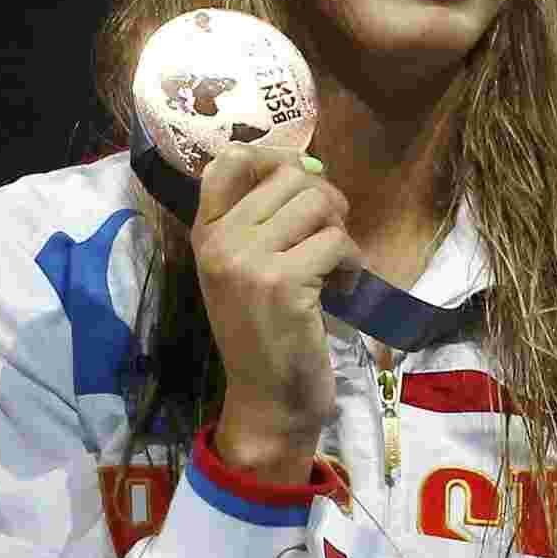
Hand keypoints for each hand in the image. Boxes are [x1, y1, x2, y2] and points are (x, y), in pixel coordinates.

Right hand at [189, 144, 347, 482]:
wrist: (267, 401)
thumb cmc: (265, 334)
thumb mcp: (245, 270)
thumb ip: (263, 219)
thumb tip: (311, 164)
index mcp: (205, 234)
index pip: (228, 161)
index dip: (275, 156)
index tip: (304, 180)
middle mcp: (219, 241)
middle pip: (289, 176)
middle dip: (325, 201)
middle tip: (330, 239)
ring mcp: (247, 262)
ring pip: (317, 202)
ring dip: (340, 230)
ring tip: (336, 264)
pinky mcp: (283, 284)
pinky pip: (336, 241)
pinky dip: (352, 262)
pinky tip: (342, 286)